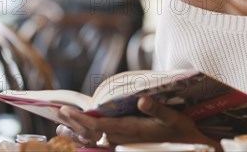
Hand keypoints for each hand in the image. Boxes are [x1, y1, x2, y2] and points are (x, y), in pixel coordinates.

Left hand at [56, 96, 216, 147]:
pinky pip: (102, 142)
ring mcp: (125, 143)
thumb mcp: (173, 117)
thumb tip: (141, 99)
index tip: (66, 110)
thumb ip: (157, 109)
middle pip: (92, 132)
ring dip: (77, 132)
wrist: (189, 147)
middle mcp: (124, 138)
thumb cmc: (181, 130)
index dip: (81, 119)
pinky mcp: (127, 143)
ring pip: (95, 139)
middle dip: (74, 123)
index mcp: (131, 130)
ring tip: (60, 127)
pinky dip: (88, 138)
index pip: (99, 125)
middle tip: (57, 114)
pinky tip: (80, 135)